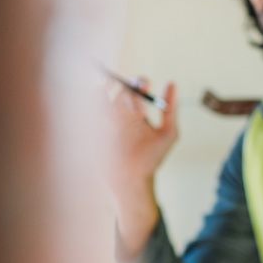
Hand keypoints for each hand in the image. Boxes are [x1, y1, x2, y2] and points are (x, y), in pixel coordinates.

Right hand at [105, 78, 177, 249]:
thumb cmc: (151, 158)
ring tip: (117, 99)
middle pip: (120, 88)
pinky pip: (89, 108)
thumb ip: (171, 109)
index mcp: (139, 111)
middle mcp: (121, 113)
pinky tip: (103, 105)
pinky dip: (94, 101)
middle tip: (132, 95)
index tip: (144, 87)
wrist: (131, 178)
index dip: (140, 84)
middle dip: (127, 88)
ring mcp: (106, 120)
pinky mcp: (94, 128)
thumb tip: (173, 83)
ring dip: (109, 91)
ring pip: (102, 94)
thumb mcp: (168, 133)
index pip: (138, 88)